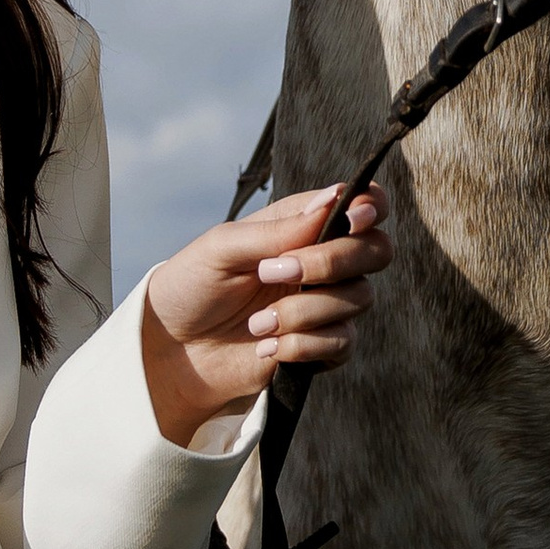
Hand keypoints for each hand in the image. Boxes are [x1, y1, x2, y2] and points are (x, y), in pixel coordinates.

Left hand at [141, 183, 390, 448]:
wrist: (173, 350)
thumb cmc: (192, 286)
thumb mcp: (223, 248)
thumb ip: (278, 230)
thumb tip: (333, 199)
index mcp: (301, 225)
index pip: (363, 204)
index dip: (372, 206)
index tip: (355, 217)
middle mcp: (322, 261)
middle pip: (376, 250)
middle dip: (332, 262)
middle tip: (272, 272)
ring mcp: (324, 304)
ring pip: (357, 298)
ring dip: (303, 311)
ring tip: (255, 323)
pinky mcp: (321, 345)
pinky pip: (342, 342)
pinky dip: (302, 344)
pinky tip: (265, 346)